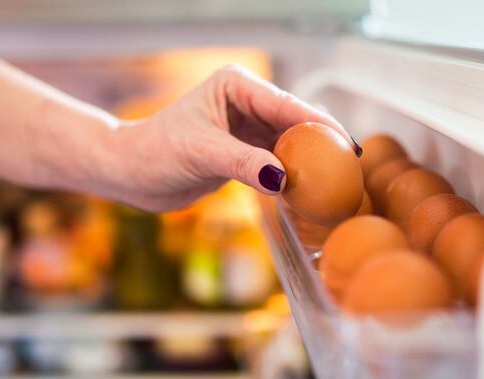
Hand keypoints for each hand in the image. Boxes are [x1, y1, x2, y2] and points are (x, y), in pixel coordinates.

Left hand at [90, 65, 353, 211]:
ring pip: (290, 141)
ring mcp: (247, 126)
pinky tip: (312, 187)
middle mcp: (246, 101)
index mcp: (237, 85)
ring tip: (339, 178)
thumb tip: (283, 177)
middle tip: (351, 165)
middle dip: (322, 141)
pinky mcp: (245, 150)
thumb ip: (243, 164)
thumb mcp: (202, 154)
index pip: (286, 104)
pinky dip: (294, 172)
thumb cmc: (156, 152)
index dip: (319, 124)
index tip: (346, 144)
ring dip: (310, 158)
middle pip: (295, 120)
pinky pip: (278, 159)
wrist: (133, 174)